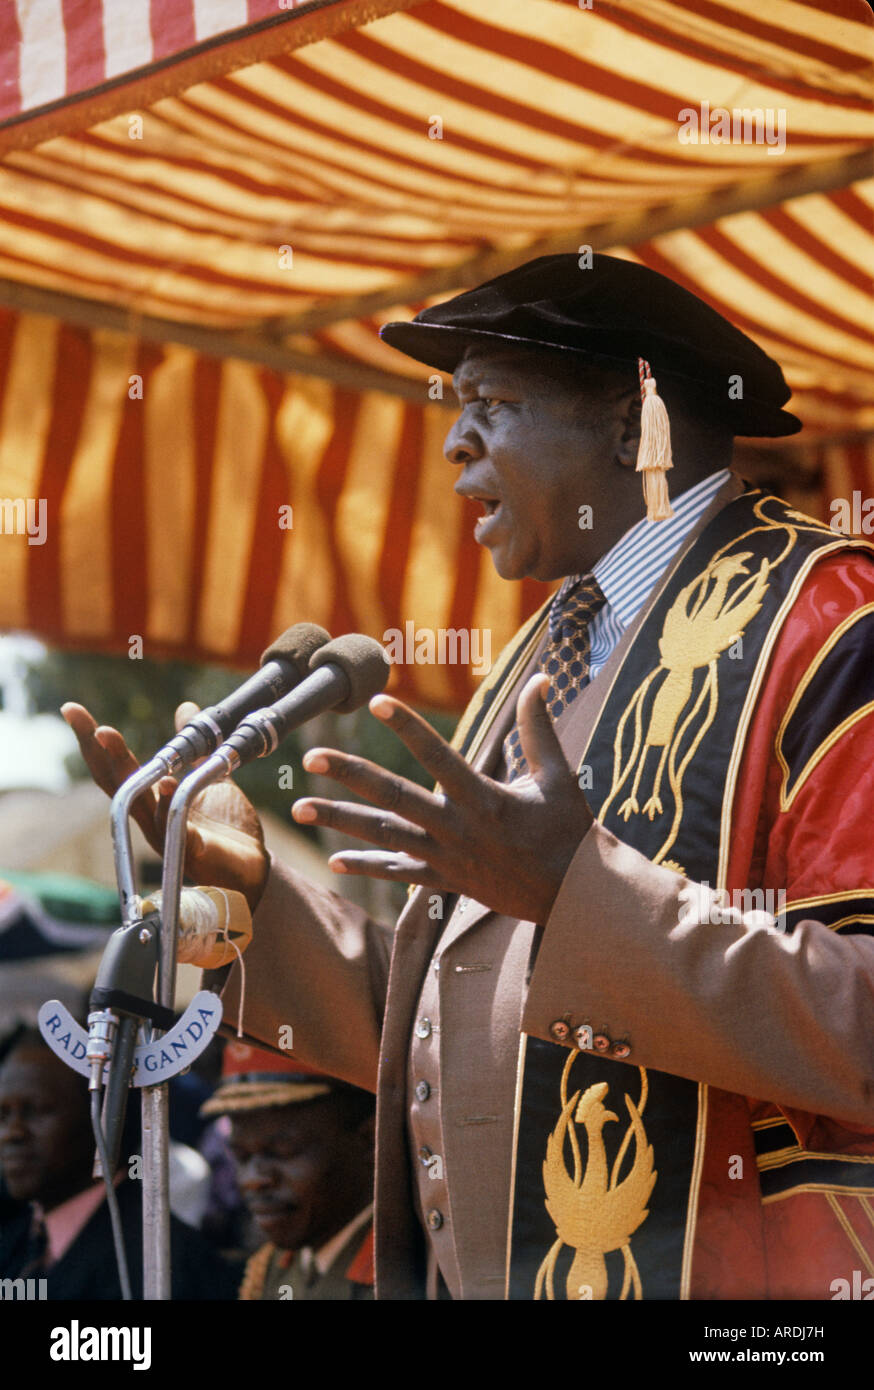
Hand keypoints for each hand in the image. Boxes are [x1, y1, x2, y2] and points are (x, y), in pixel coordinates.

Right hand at [61, 702, 269, 910]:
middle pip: (118, 784)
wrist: (252, 866)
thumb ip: (196, 746)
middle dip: (100, 752)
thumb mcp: (209, 775)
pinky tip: (166, 784)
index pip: (115, 768)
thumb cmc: (225, 826)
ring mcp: (168, 837)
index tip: (72, 710)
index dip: (93, 741)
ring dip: (125, 771)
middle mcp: (151, 819)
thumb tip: (186, 708)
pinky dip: (168, 807)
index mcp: (151, 799)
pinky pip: (177, 831)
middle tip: (90, 723)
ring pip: (139, 805)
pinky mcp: (193, 853)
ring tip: (109, 737)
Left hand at [292, 674, 592, 923]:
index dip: (407, 726)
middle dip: (351, 776)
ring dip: (340, 822)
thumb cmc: (567, 831)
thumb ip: (539, 728)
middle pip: (394, 798)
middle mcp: (457, 828)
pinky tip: (335, 860)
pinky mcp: (445, 881)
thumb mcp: (558, 776)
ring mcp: (447, 857)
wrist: (573, 897)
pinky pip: (399, 874)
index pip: (437, 755)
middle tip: (312, 756)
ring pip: (384, 837)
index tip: (375, 701)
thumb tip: (541, 678)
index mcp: (484, 798)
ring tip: (300, 810)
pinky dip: (368, 866)